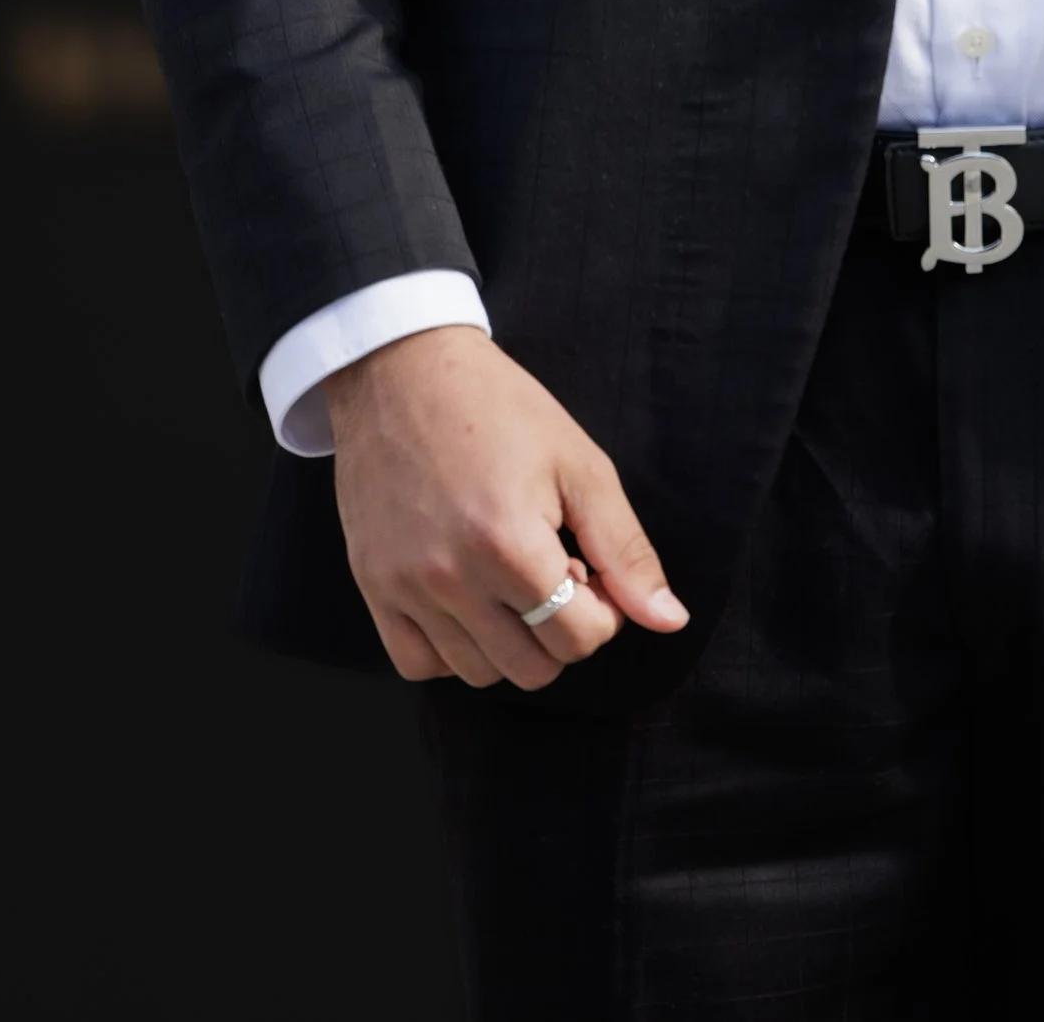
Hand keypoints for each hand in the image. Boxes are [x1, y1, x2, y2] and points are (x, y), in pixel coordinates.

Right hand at [326, 324, 687, 687]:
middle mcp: (452, 578)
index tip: (591, 565)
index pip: (581, 638)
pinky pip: (417, 663)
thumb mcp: (579, 464)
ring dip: (509, 640)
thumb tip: (670, 620)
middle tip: (554, 570)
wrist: (402, 371)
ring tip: (509, 578)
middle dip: (561, 629)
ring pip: (478, 673)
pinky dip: (450, 648)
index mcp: (510, 545)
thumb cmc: (496, 407)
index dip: (605, 610)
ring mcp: (405, 589)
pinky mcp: (372, 588)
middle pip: (533, 668)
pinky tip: (467, 600)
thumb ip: (626, 550)